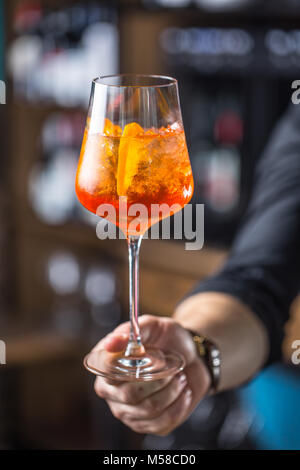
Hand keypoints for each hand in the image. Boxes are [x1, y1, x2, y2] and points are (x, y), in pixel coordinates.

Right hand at [92, 314, 210, 435]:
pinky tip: (184, 391)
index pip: (105, 370)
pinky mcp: (147, 425)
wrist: (191, 355)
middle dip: (158, 379)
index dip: (126, 364)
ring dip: (172, 390)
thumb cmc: (166, 338)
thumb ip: (131, 331)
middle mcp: (111, 391)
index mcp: (105, 365)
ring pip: (149, 409)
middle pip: (130, 394)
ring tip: (180, 377)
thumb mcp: (152, 326)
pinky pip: (163, 422)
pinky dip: (179, 404)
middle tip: (171, 366)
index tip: (147, 355)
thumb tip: (112, 343)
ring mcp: (127, 411)